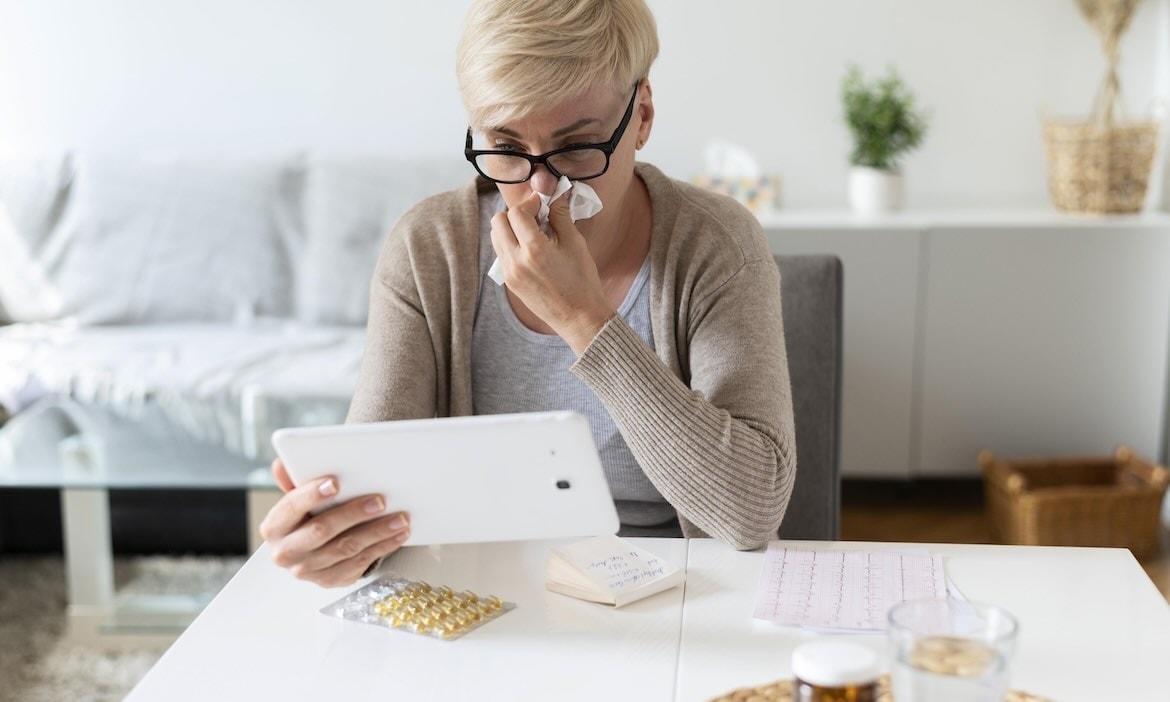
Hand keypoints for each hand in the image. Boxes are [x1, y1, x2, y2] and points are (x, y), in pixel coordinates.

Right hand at [259, 457, 410, 586]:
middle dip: (352, 513)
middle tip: (379, 501)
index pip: (291, 507)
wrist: (309, 551)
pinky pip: (359, 563)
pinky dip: (382, 547)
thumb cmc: (306, 517)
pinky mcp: (330, 580)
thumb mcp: (298, 498)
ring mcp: (308, 570)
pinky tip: (398, 534)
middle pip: (321, 530)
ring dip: (376, 532)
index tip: (334, 483)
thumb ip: (293, 480)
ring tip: (399, 518)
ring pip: (346, 549)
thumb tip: (282, 464)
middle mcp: (286, 552)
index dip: (311, 495)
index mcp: (274, 527)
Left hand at [489, 191, 613, 353]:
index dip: (530, 202)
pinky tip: (531, 248)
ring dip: (510, 228)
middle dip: (515, 214)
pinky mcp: (510, 282)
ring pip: (496, 237)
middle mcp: (516, 261)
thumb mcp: (575, 243)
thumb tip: (555, 194)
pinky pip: (502, 253)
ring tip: (533, 232)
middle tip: (535, 216)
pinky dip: (511, 243)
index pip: (517, 212)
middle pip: (498, 222)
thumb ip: (560, 215)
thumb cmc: (582, 281)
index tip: (543, 203)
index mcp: (534, 250)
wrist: (579, 317)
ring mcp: (510, 273)